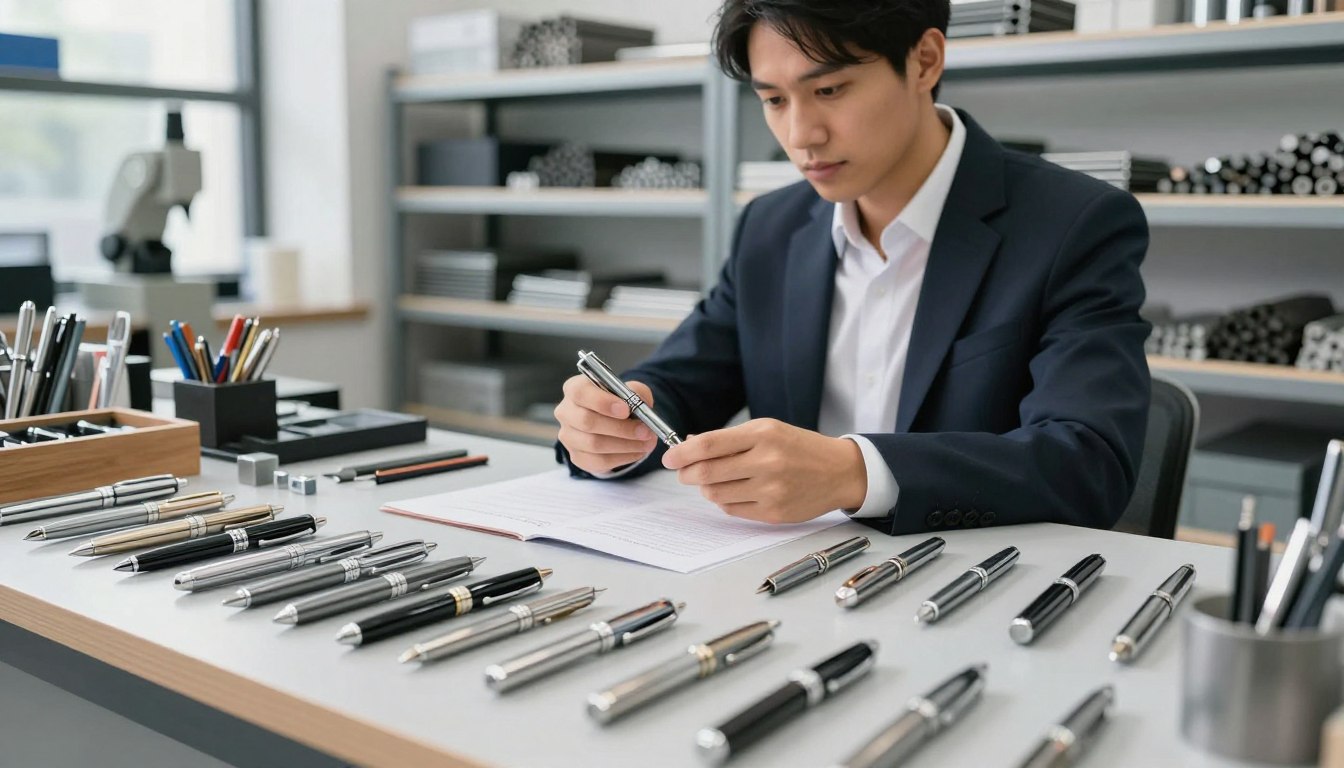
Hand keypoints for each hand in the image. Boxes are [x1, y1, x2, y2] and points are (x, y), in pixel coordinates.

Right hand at [555, 374, 658, 474]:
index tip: (626, 410)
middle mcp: (566, 412)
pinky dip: (622, 458)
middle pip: (586, 421)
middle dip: (620, 428)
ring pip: (594, 444)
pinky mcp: (577, 456)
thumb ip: (637, 393)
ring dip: (625, 445)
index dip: (602, 402)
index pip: (580, 393)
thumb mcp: (630, 390)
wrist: (613, 422)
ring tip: (646, 442)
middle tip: (645, 431)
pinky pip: (598, 461)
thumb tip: (641, 406)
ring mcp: (568, 436)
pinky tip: (637, 451)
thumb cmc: (619, 402)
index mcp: (575, 389)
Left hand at [661, 418, 867, 523]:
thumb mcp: (767, 430)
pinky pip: (732, 510)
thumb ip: (728, 439)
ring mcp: (771, 490)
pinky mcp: (774, 513)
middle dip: (687, 473)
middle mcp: (767, 462)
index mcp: (763, 435)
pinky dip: (725, 501)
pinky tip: (735, 491)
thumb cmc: (799, 447)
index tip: (669, 458)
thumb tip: (688, 443)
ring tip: (716, 480)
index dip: (681, 453)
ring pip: (716, 494)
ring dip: (706, 488)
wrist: (839, 472)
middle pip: (706, 472)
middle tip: (684, 473)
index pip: (708, 445)